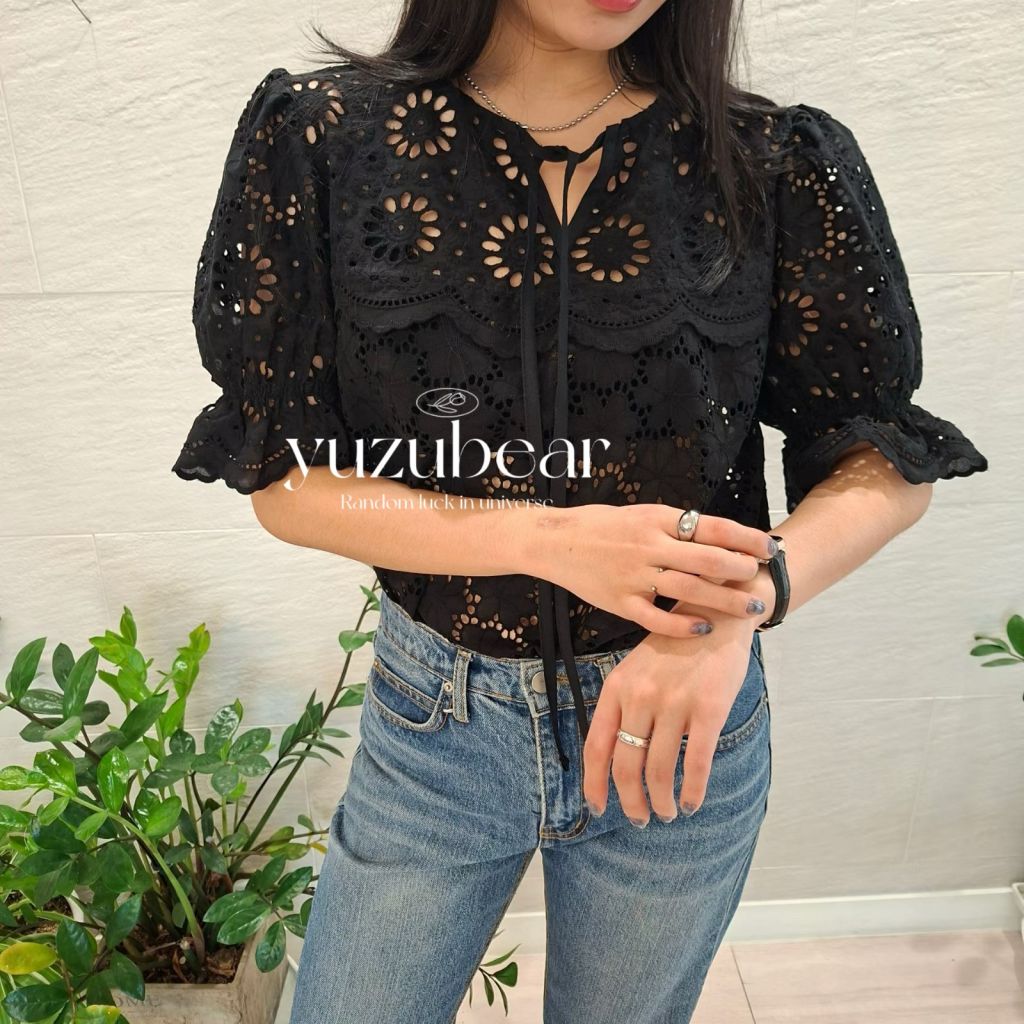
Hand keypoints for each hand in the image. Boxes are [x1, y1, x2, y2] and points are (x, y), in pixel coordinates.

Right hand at [527, 505, 775, 638]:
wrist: (555, 542)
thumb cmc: (602, 525)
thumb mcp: (641, 514)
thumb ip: (675, 526)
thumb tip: (718, 536)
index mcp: (657, 518)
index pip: (712, 527)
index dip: (746, 539)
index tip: (768, 548)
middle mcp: (649, 545)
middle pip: (709, 560)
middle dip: (743, 571)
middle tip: (762, 580)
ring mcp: (635, 575)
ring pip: (690, 590)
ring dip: (725, 601)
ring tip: (750, 608)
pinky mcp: (621, 601)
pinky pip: (658, 618)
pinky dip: (684, 625)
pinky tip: (704, 627)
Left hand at [581, 615, 757, 822]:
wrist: (715, 615)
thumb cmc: (674, 649)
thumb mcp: (636, 670)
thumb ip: (624, 707)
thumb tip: (615, 758)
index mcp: (617, 688)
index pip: (596, 746)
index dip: (594, 783)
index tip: (597, 808)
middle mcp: (640, 697)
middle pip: (626, 765)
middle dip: (631, 801)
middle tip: (640, 818)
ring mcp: (674, 702)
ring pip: (659, 770)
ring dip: (661, 801)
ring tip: (666, 812)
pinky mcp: (708, 708)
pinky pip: (695, 762)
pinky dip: (692, 790)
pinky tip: (691, 803)